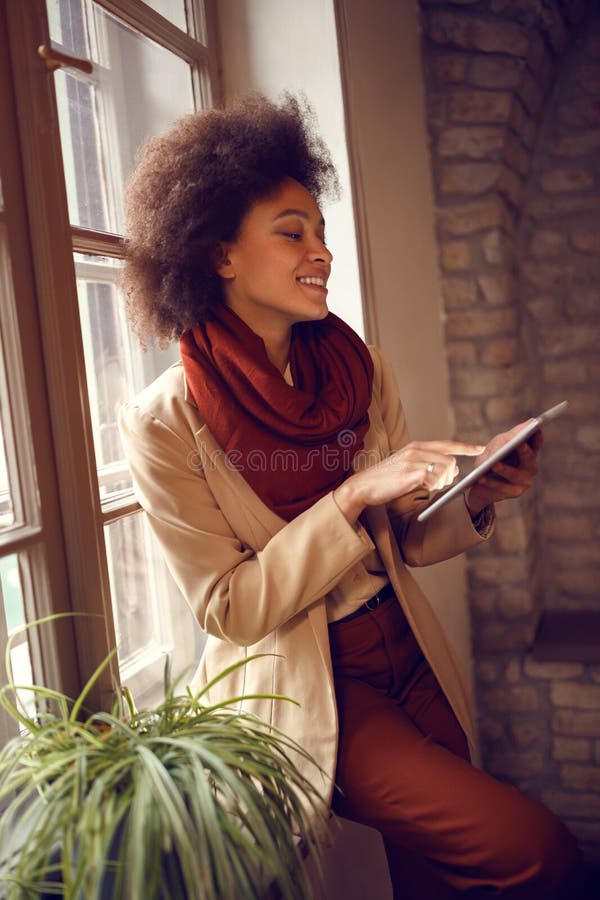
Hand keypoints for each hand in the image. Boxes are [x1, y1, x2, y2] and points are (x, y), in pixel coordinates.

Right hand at [334, 440, 483, 523]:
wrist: (363, 486)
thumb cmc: (385, 479)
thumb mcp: (407, 465)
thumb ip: (428, 464)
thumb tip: (451, 470)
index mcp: (416, 446)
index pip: (447, 444)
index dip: (465, 447)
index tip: (480, 448)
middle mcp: (416, 450)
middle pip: (450, 461)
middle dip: (450, 476)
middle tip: (438, 484)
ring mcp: (414, 461)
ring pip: (445, 470)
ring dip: (441, 483)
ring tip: (426, 486)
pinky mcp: (411, 473)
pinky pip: (434, 480)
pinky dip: (432, 487)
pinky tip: (421, 488)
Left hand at [465, 422, 542, 515]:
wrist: (480, 481)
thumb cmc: (492, 457)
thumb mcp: (499, 443)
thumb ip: (512, 435)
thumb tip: (530, 423)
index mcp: (529, 453)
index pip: (536, 443)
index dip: (537, 437)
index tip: (536, 428)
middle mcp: (530, 467)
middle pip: (530, 460)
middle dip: (525, 452)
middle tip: (520, 444)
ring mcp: (524, 482)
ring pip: (515, 475)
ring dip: (504, 469)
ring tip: (494, 464)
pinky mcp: (513, 493)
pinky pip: (501, 488)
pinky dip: (490, 482)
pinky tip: (481, 478)